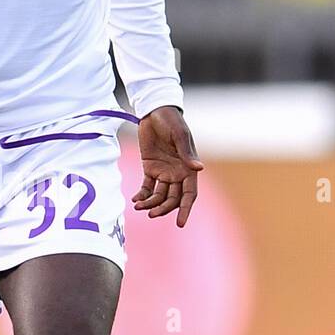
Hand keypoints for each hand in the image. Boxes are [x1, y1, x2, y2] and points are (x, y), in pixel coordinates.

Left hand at [132, 106, 202, 226]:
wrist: (155, 111)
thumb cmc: (172, 121)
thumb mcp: (180, 135)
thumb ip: (186, 153)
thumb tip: (199, 169)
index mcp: (188, 168)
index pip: (189, 194)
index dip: (185, 209)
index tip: (180, 223)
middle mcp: (177, 173)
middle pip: (172, 199)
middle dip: (163, 209)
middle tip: (151, 214)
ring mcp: (163, 172)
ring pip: (159, 195)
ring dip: (150, 203)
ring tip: (139, 207)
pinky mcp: (150, 168)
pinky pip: (147, 187)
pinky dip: (142, 195)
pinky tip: (135, 200)